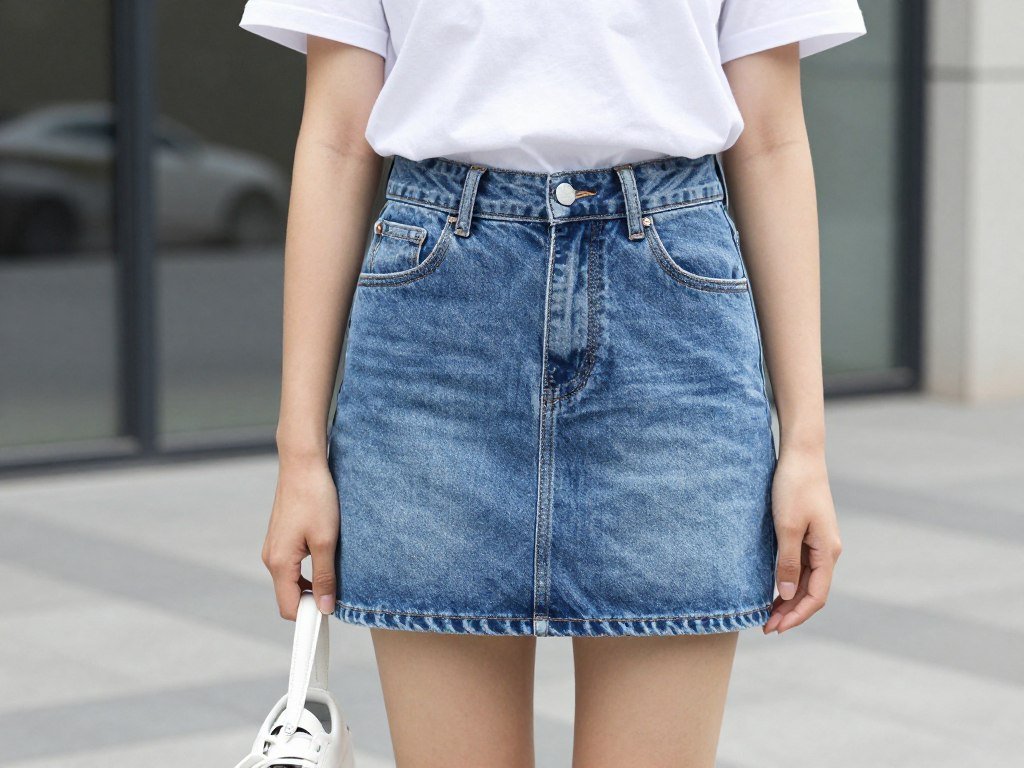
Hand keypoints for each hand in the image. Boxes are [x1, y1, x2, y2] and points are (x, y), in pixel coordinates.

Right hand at [262, 458, 339, 620]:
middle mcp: (271, 558)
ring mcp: (274, 547)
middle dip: (312, 600)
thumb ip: (325, 577)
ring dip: (312, 583)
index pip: (289, 608)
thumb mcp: (326, 541)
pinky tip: (326, 557)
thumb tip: (326, 607)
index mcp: (280, 563)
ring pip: (292, 580)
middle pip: (289, 596)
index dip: (309, 616)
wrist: (303, 465)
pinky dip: (308, 569)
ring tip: (335, 572)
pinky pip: (292, 565)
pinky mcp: (281, 538)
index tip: (331, 615)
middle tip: (339, 593)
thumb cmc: (315, 498)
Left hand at [763, 447, 841, 633]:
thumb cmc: (794, 487)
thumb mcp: (787, 527)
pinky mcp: (809, 533)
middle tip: (766, 627)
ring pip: (807, 580)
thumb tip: (789, 595)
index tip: (775, 628)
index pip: (816, 596)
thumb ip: (788, 562)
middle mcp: (828, 550)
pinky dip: (789, 581)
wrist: (801, 454)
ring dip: (789, 599)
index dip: (797, 615)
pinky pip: (801, 566)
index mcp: (828, 551)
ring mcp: (819, 542)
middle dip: (791, 612)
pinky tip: (774, 589)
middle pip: (812, 591)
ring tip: (767, 614)